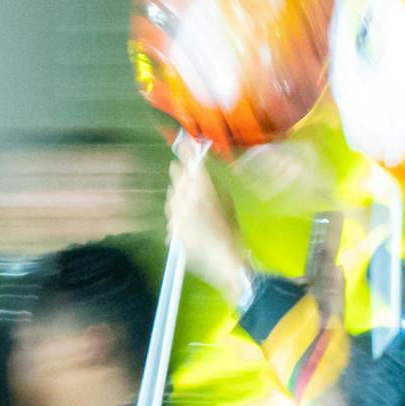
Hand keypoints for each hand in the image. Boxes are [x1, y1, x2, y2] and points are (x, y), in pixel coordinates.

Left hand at [165, 146, 253, 305]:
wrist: (226, 261)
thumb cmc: (232, 230)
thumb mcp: (227, 201)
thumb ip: (211, 183)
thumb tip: (198, 169)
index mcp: (204, 190)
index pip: (190, 164)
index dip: (186, 153)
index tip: (184, 145)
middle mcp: (187, 199)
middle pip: (177, 178)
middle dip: (182, 177)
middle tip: (189, 177)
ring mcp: (177, 215)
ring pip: (172, 197)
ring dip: (179, 197)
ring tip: (194, 207)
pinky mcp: (172, 229)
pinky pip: (172, 215)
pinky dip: (179, 215)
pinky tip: (191, 222)